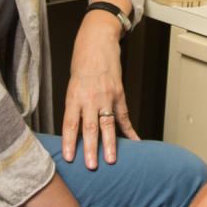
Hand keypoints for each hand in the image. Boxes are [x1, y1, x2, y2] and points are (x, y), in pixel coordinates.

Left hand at [61, 16, 137, 168]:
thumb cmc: (81, 61)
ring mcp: (106, 96)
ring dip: (109, 144)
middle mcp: (90, 97)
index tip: (70, 157)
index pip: (70, 123)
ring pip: (108, 124)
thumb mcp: (72, 83)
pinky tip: (136, 143)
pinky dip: (130, 131)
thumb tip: (75, 127)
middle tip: (91, 166)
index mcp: (74, 96)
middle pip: (89, 128)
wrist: (97, 40)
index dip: (70, 141)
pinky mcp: (119, 93)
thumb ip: (75, 104)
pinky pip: (125, 116)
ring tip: (111, 160)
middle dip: (90, 149)